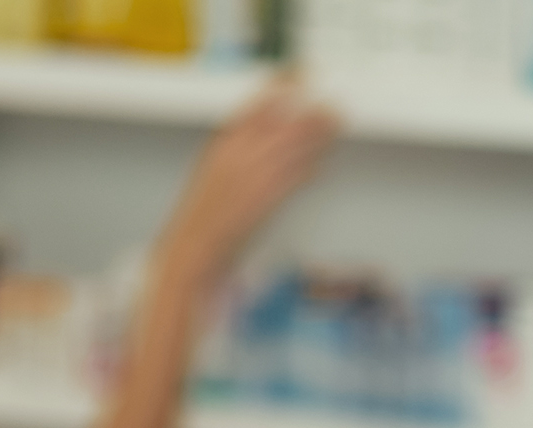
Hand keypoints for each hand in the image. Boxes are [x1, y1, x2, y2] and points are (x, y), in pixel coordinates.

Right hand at [157, 80, 338, 279]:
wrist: (198, 245)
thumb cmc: (206, 211)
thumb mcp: (215, 165)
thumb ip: (239, 143)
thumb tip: (267, 125)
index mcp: (225, 142)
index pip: (258, 104)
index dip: (283, 87)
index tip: (300, 76)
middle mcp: (241, 154)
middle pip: (285, 122)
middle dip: (311, 111)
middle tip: (330, 105)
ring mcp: (256, 176)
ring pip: (296, 146)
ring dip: (320, 134)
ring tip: (334, 123)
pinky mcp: (269, 198)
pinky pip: (298, 175)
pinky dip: (312, 165)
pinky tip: (321, 160)